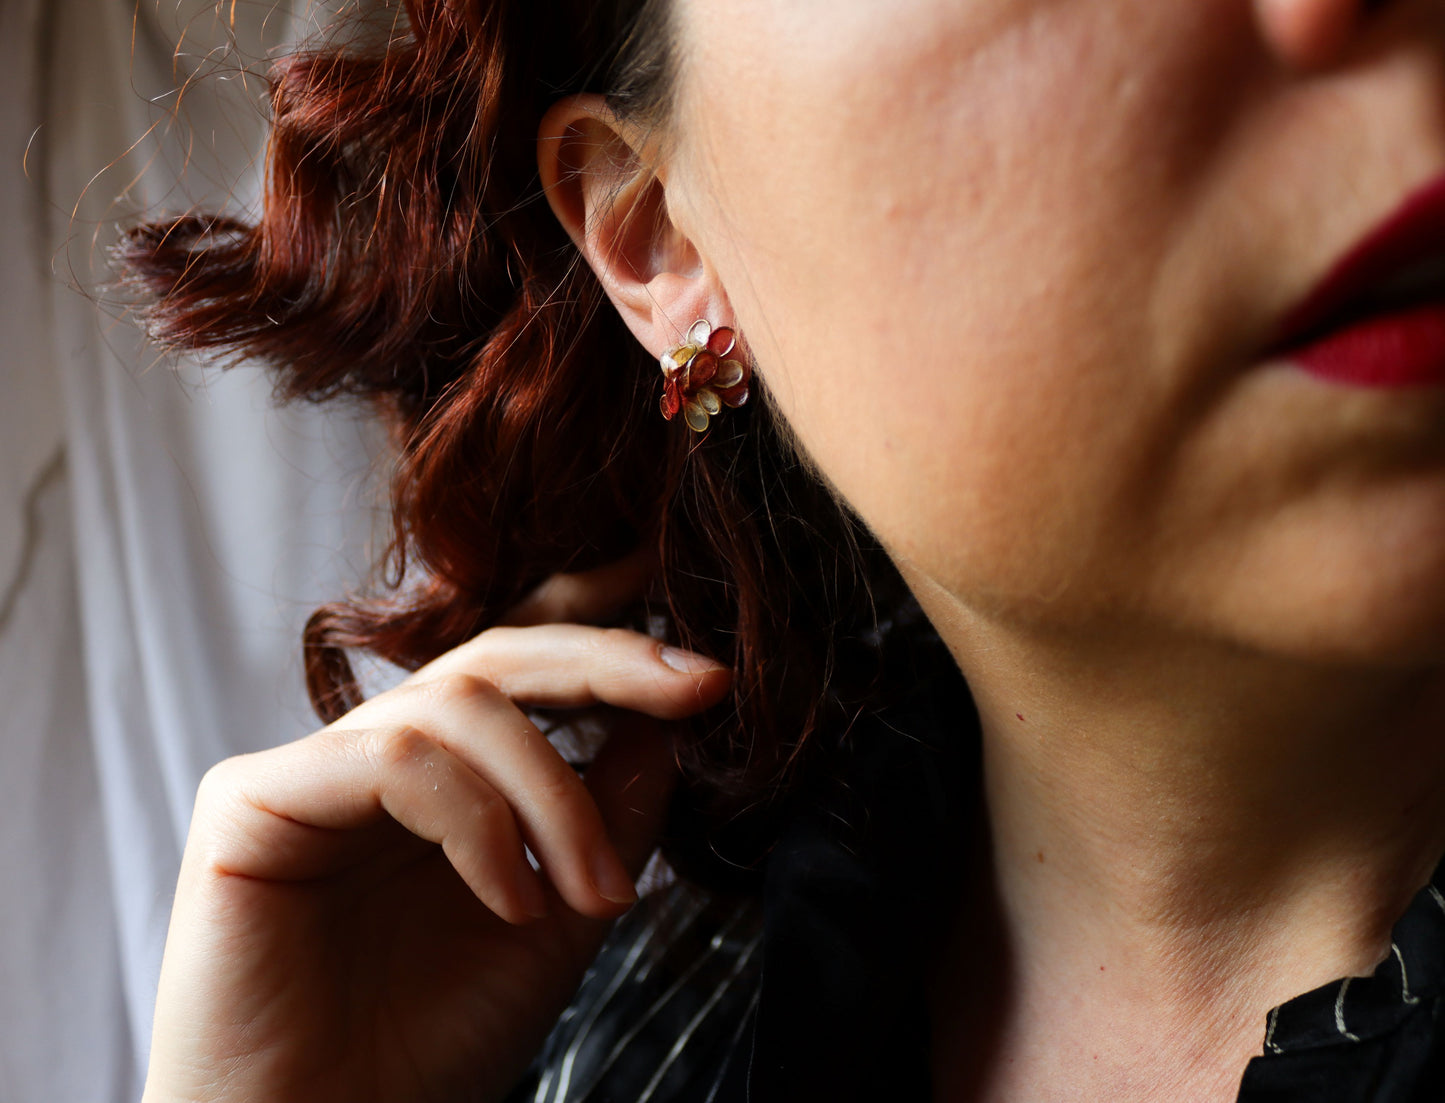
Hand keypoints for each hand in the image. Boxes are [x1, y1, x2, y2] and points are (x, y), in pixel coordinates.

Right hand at [142, 586, 728, 1102]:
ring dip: (554, 795)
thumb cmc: (432, 1045)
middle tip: (695, 693)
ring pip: (459, 703)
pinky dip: (476, 823)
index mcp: (438, 778)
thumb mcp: (562, 916)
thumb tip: (664, 724)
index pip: (522, 671)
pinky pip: (392, 760)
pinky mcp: (251, 801)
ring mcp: (310, 772)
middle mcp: (371, 757)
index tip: (710, 671)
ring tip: (593, 893)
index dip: (605, 642)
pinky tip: (510, 903)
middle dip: (606, 663)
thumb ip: (608, 816)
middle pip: (495, 657)